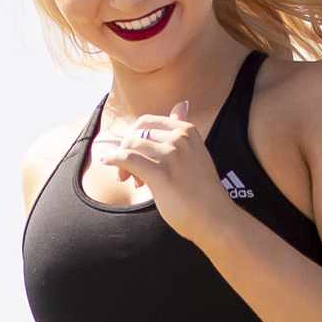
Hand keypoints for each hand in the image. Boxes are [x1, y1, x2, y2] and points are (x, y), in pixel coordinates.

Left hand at [94, 99, 230, 242]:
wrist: (214, 217)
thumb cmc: (203, 189)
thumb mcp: (196, 151)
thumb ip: (183, 129)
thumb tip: (182, 103)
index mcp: (187, 131)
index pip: (147, 122)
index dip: (135, 137)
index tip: (136, 154)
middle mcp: (179, 139)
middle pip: (137, 134)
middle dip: (128, 150)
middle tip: (130, 173)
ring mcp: (171, 155)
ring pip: (131, 146)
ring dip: (123, 162)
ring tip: (131, 180)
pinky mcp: (161, 173)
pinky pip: (127, 159)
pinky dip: (113, 160)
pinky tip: (107, 163)